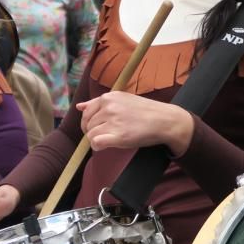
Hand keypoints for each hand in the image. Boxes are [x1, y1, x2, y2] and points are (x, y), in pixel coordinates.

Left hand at [76, 91, 193, 155]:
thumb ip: (98, 103)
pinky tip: (108, 145)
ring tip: (112, 138)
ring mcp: (113, 121)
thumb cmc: (144, 111)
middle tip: (108, 134)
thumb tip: (79, 106)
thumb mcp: (122, 100)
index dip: (89, 123)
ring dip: (98, 139)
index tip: (98, 127)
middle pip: (88, 125)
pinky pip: (96, 143)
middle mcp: (109, 107)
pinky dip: (98, 146)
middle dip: (94, 132)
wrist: (164, 120)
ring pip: (91, 135)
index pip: (86, 112)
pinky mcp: (118, 136)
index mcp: (108, 97)